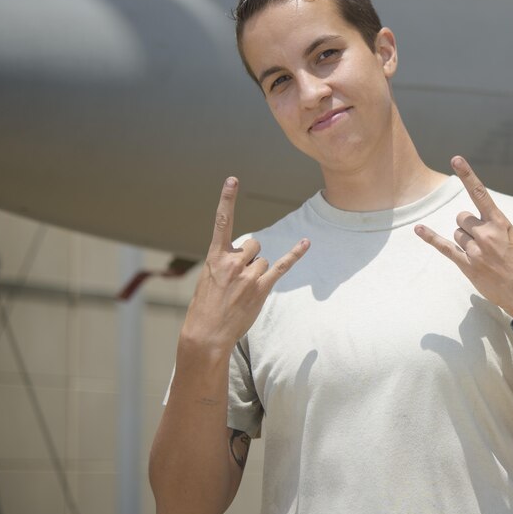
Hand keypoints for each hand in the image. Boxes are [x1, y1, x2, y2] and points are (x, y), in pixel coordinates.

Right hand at [183, 177, 308, 351]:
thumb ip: (226, 262)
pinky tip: (306, 242)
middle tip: (237, 281)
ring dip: (258, 273)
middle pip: (253, 244)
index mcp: (215, 257)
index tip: (233, 180)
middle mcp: (232, 262)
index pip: (222, 222)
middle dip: (250, 258)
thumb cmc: (206, 306)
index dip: (227, 199)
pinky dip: (296, 253)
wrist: (207, 333)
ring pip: (263, 260)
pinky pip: (283, 266)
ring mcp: (248, 275)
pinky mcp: (262, 287)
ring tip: (243, 292)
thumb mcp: (209, 278)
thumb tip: (248, 254)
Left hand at [415, 156, 512, 323]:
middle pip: (462, 218)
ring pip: (457, 233)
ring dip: (465, 240)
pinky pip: (445, 247)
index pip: (480, 193)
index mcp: (501, 223)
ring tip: (483, 256)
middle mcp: (486, 234)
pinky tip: (419, 229)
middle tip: (484, 242)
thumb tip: (478, 225)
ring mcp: (476, 250)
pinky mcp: (468, 265)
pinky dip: (430, 238)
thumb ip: (497, 228)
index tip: (455, 159)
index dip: (467, 175)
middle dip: (469, 226)